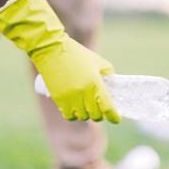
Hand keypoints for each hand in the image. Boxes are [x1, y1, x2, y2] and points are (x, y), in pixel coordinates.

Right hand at [0, 0, 120, 123]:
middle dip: (100, 114)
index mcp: (95, 83)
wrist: (52, 50)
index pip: (107, 107)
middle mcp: (83, 93)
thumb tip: (113, 87)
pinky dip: (74, 114)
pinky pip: (69, 115)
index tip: (116, 119)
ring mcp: (70, 98)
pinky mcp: (59, 99)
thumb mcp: (98, 61)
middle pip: (95, 115)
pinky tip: (76, 109)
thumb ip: (108, 74)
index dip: (113, 116)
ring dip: (87, 113)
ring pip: (82, 117)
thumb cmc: (77, 54)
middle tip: (100, 108)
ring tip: (87, 106)